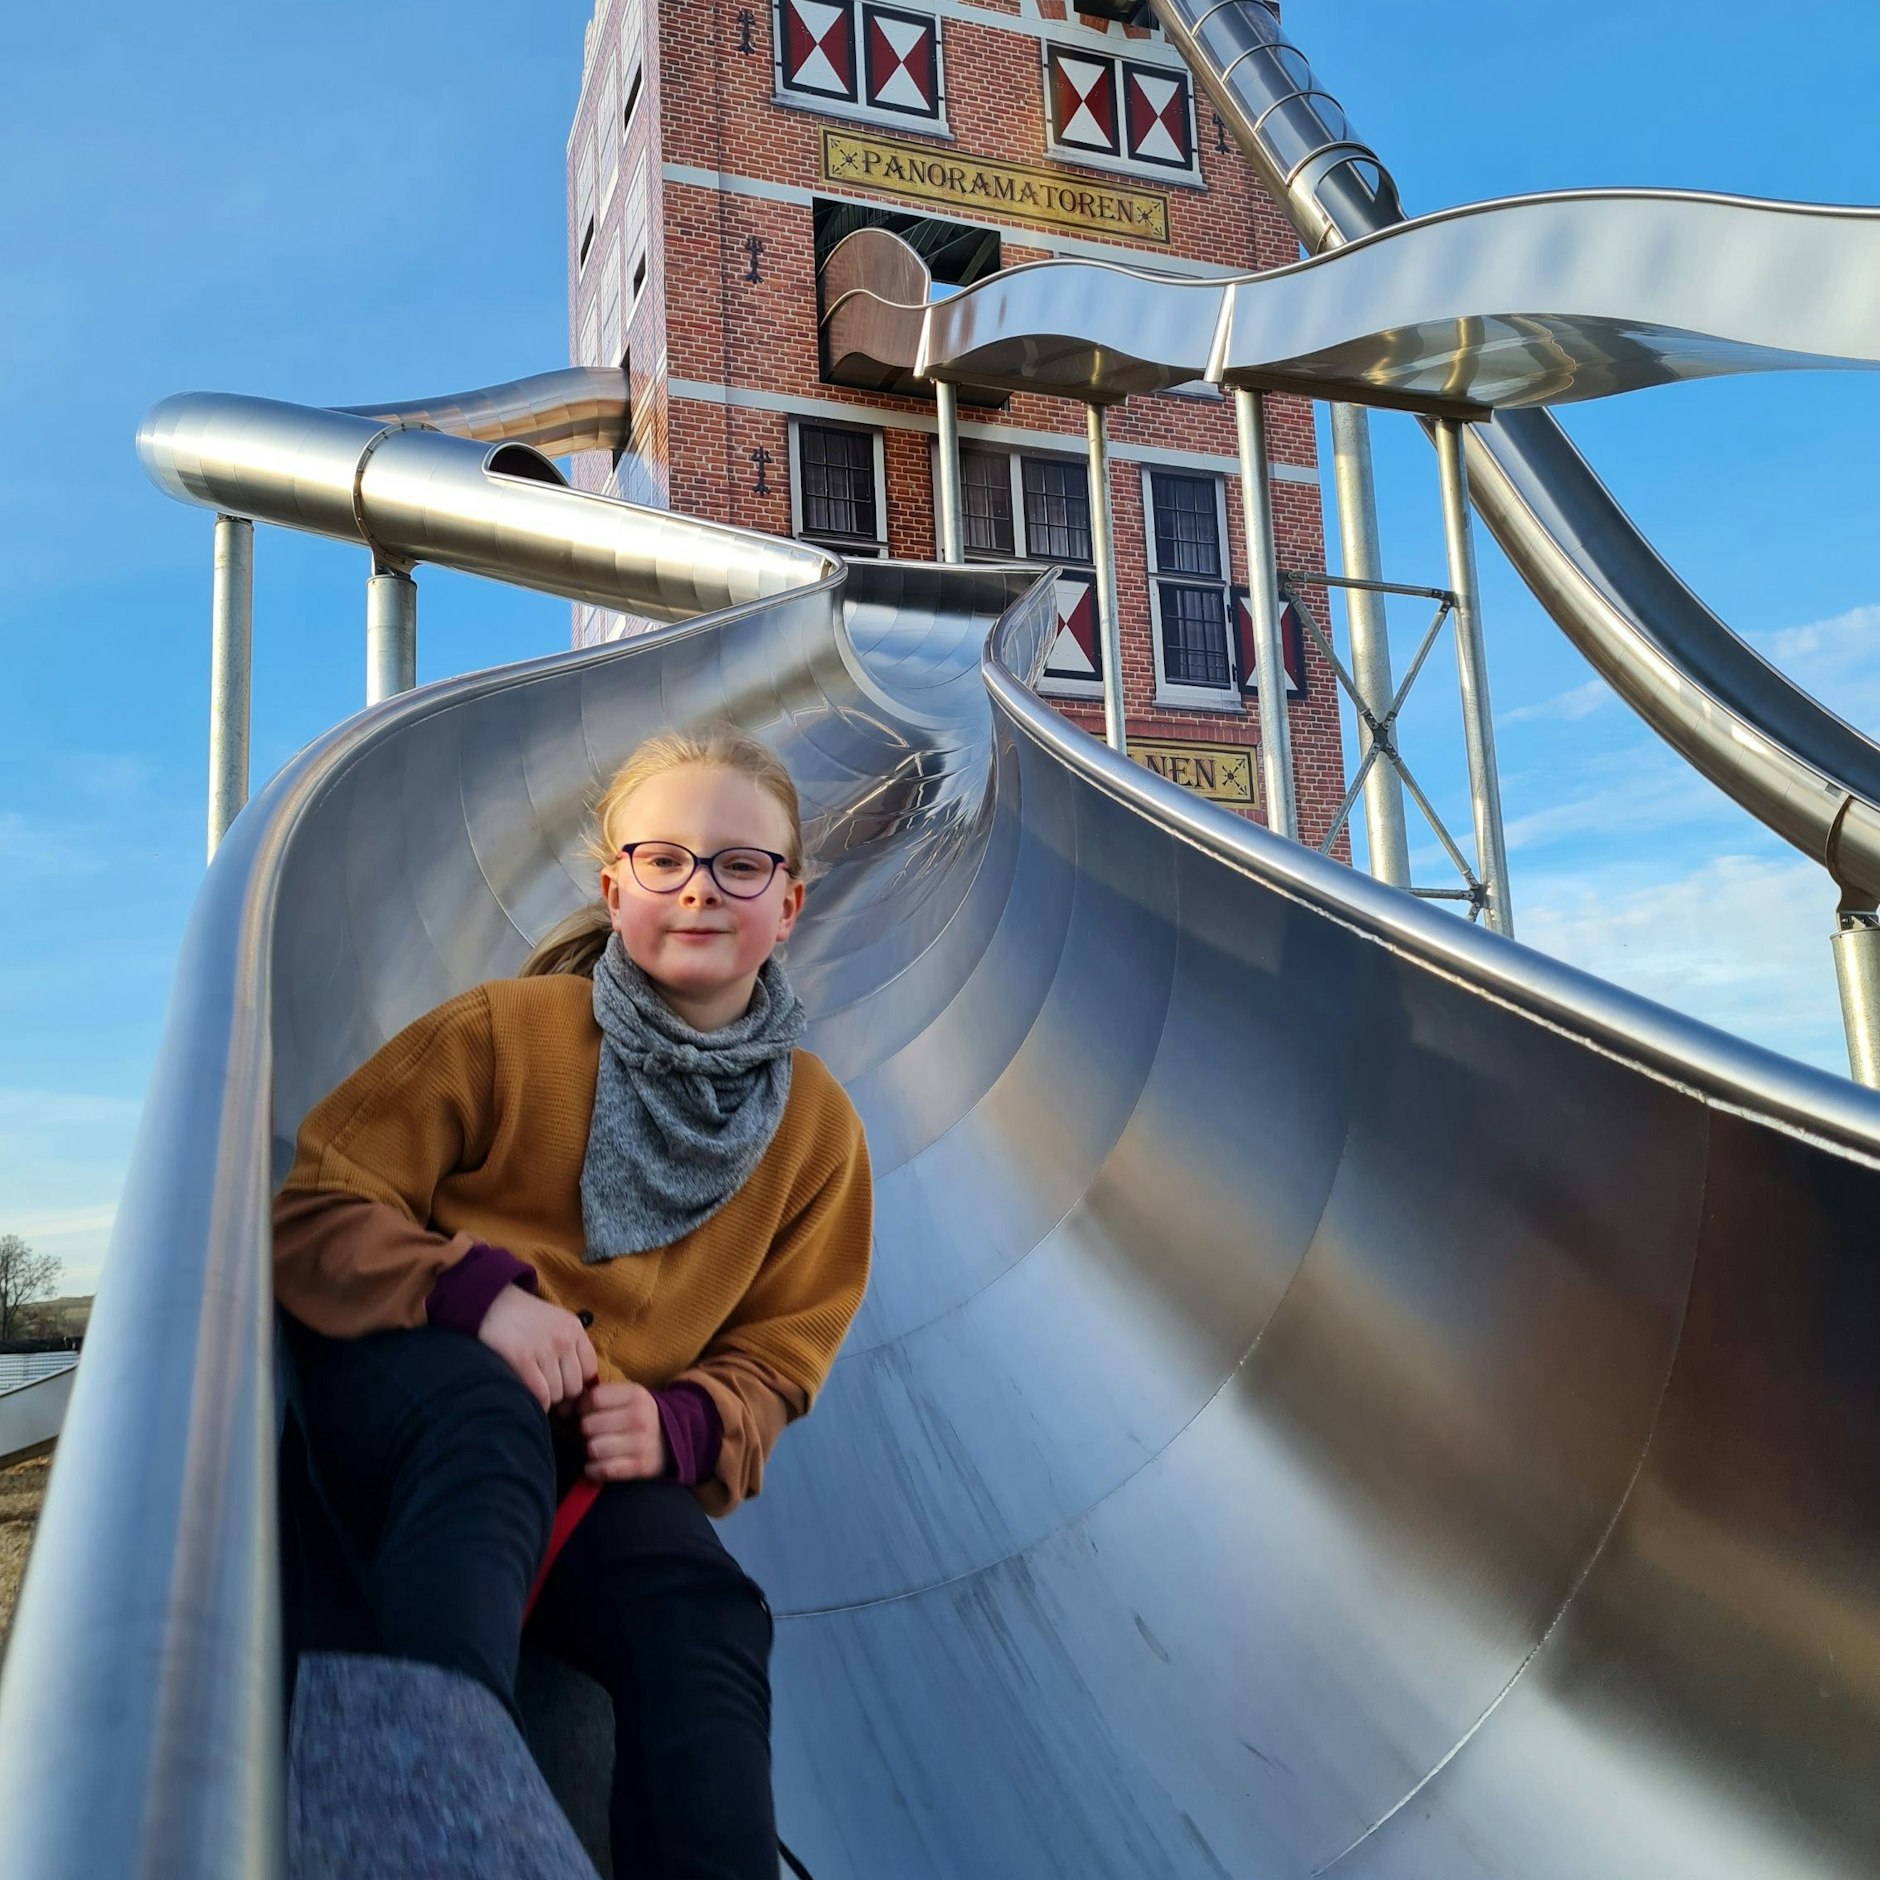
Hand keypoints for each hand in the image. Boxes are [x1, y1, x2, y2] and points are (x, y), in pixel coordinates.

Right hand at [478, 1286, 597, 1409]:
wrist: (492, 1304)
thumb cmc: (524, 1318)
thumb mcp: (557, 1322)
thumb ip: (572, 1346)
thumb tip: (583, 1386)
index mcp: (574, 1328)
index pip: (590, 1370)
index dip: (578, 1383)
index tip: (565, 1386)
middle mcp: (563, 1339)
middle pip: (575, 1386)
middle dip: (562, 1394)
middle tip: (547, 1389)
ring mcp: (544, 1349)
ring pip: (557, 1394)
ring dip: (547, 1399)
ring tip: (535, 1388)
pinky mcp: (523, 1359)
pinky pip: (540, 1394)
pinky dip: (537, 1403)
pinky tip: (529, 1397)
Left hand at [578, 1381, 668, 1482]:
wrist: (671, 1441)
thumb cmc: (637, 1417)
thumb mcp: (625, 1398)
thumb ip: (594, 1398)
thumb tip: (562, 1408)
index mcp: (635, 1395)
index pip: (593, 1399)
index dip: (582, 1407)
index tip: (585, 1414)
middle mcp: (640, 1417)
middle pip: (589, 1425)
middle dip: (586, 1431)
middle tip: (594, 1434)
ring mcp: (642, 1442)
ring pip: (593, 1448)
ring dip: (590, 1451)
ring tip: (598, 1448)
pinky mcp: (640, 1466)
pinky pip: (603, 1470)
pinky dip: (594, 1470)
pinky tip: (597, 1466)